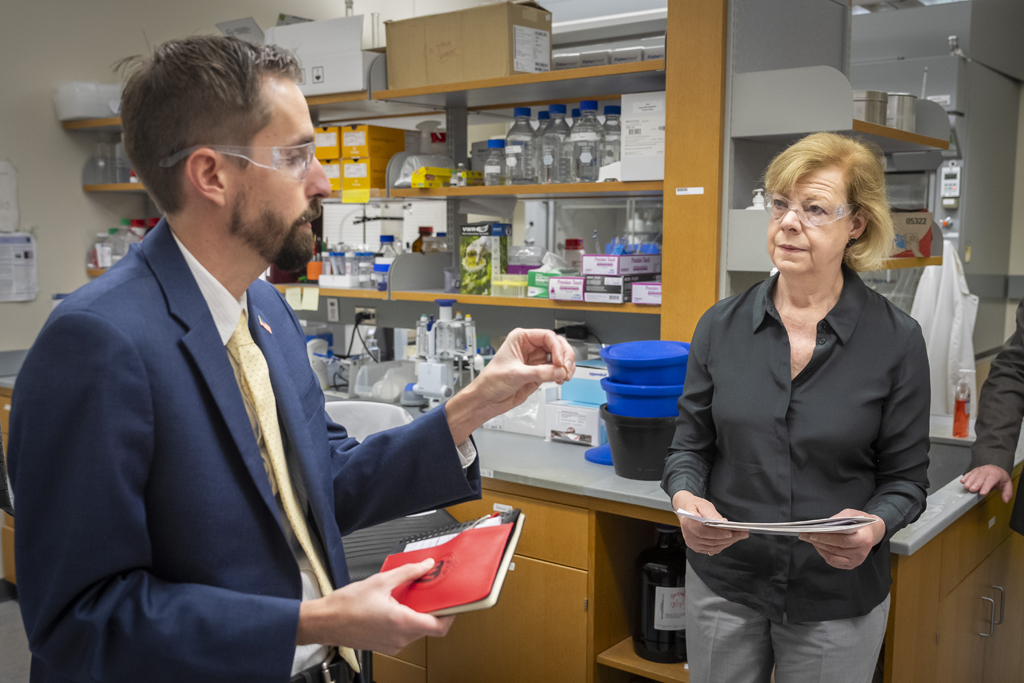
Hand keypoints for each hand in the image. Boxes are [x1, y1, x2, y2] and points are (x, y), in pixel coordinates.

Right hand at [297, 559, 453, 654]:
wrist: (325, 621)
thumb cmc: (346, 606)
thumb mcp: (380, 581)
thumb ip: (408, 573)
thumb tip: (425, 565)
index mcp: (402, 622)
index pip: (440, 627)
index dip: (451, 615)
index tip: (453, 603)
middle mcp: (400, 637)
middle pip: (430, 627)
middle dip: (433, 610)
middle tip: (432, 593)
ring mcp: (392, 644)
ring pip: (417, 631)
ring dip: (419, 615)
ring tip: (412, 597)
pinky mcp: (385, 645)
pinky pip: (404, 635)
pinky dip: (407, 621)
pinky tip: (397, 607)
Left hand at [445, 328, 575, 442]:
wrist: (487, 399)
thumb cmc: (491, 381)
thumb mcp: (516, 374)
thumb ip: (540, 373)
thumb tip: (559, 371)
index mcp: (521, 339)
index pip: (547, 336)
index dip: (557, 348)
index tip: (559, 362)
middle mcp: (529, 347)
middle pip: (557, 345)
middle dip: (565, 356)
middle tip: (566, 368)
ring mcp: (535, 361)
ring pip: (559, 358)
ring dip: (566, 366)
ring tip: (565, 375)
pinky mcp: (539, 373)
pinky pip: (556, 370)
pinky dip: (562, 374)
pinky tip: (561, 379)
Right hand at [672, 490, 747, 555]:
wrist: (685, 509)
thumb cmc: (695, 506)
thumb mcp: (703, 505)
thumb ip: (712, 515)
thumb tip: (723, 523)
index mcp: (688, 523)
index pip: (703, 532)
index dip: (717, 534)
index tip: (730, 533)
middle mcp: (689, 536)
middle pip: (711, 541)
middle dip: (729, 538)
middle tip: (743, 533)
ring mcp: (693, 543)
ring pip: (713, 547)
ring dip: (728, 542)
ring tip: (740, 536)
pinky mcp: (697, 548)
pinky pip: (712, 549)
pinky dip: (723, 545)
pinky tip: (731, 540)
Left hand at [798, 509, 884, 569]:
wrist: (871, 532)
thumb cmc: (859, 521)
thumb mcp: (851, 514)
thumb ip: (839, 518)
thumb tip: (823, 524)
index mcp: (864, 539)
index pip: (842, 541)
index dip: (826, 538)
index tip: (812, 534)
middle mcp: (861, 553)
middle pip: (836, 549)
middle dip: (818, 542)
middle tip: (804, 535)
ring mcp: (856, 561)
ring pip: (833, 558)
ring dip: (819, 548)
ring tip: (810, 540)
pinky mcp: (851, 565)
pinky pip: (834, 562)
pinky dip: (824, 554)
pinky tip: (818, 546)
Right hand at [961, 465, 1012, 502]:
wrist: (995, 468)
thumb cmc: (1000, 477)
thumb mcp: (1007, 484)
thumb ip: (1007, 492)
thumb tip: (1005, 500)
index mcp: (996, 474)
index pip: (991, 480)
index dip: (986, 486)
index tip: (982, 493)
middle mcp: (987, 470)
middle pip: (981, 477)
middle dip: (976, 484)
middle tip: (972, 490)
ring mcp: (980, 469)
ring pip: (974, 474)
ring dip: (969, 481)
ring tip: (966, 487)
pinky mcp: (974, 470)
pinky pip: (969, 473)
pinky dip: (965, 477)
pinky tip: (963, 481)